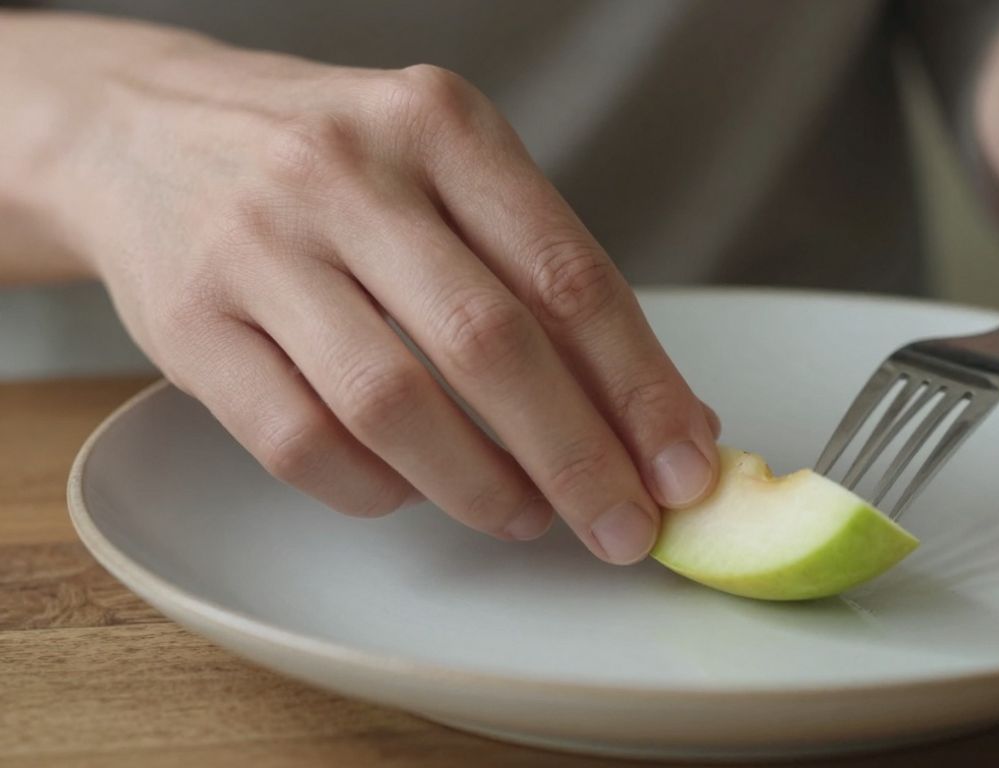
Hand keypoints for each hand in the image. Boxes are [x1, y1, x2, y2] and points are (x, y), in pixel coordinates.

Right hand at [56, 33, 719, 562]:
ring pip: (393, 404)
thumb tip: (663, 412)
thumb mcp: (448, 169)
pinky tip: (413, 490)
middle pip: (492, 345)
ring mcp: (260, 246)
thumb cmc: (335, 164)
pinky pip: (301, 442)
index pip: (569, 275)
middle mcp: (351, 175)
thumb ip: (548, 276)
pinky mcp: (189, 323)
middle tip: (624, 527)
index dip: (638, 386)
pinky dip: (375, 489)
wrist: (142, 129)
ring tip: (527, 516)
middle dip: (578, 457)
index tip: (683, 463)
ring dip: (481, 486)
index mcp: (443, 127)